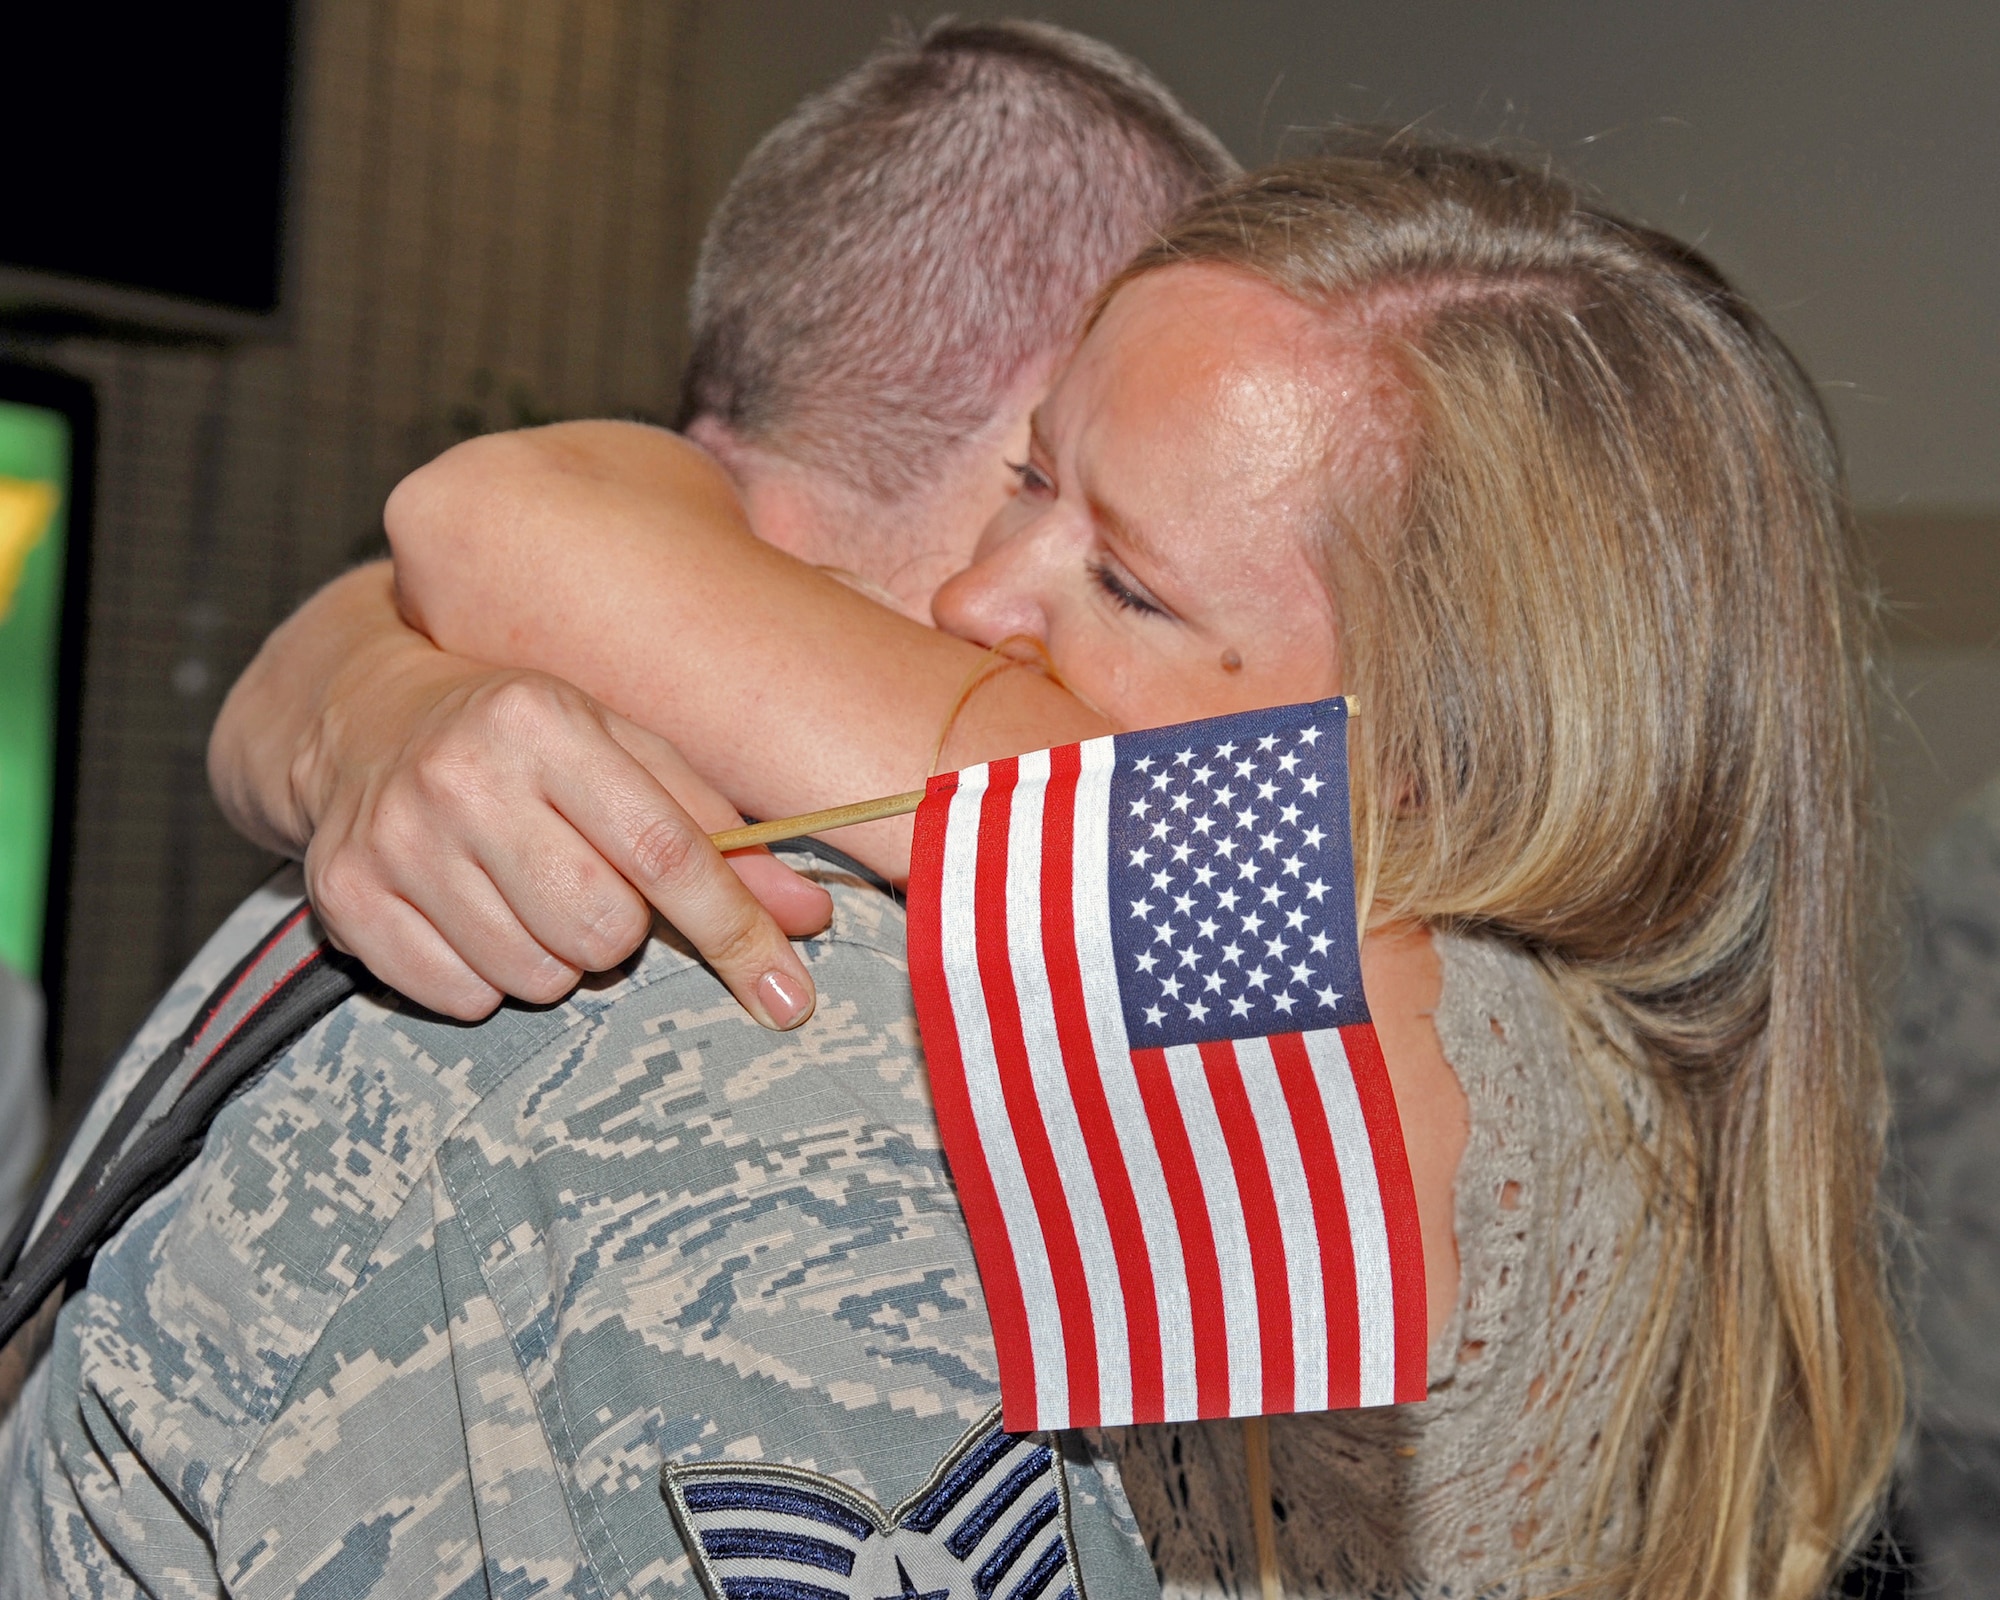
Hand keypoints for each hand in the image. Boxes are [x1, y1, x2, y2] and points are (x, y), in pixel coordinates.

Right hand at [293, 651, 832, 1025]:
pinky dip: (486, 977)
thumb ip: (720, 832)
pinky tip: (472, 912)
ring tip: (528, 891)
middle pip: (602, 930)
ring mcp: (394, 840)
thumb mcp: (628, 752)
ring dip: (556, 956)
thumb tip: (809, 918)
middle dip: (621, 930)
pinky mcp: (345, 898)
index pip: (665, 850)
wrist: (364, 721)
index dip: (736, 931)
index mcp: (546, 721)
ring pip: (536, 976)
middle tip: (593, 884)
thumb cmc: (528, 739)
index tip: (788, 998)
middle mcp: (462, 775)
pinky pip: (462, 998)